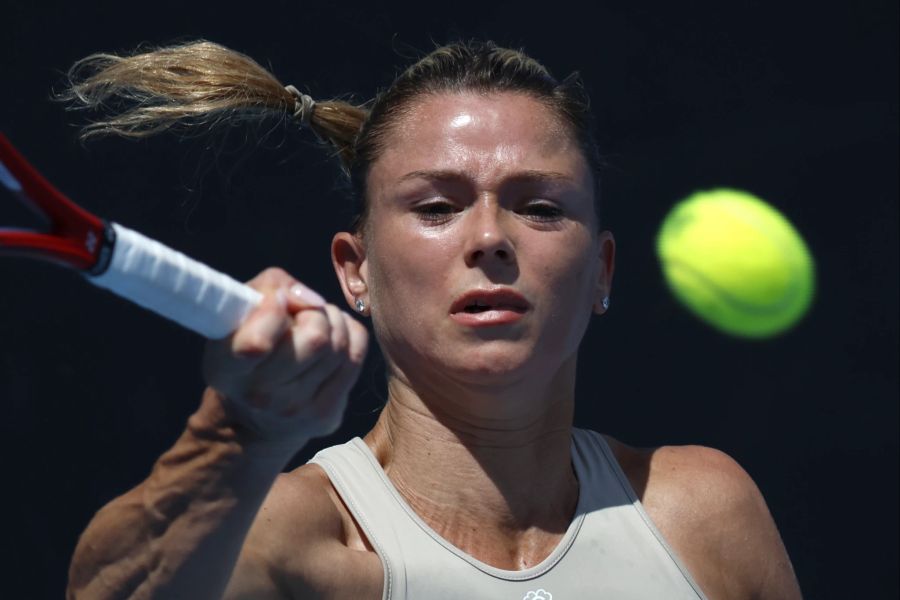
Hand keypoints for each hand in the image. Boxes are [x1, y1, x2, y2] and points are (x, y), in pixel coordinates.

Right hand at [201, 268, 367, 449]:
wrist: (252, 417)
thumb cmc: (245, 345)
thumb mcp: (238, 312)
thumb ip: (269, 288)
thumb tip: (311, 300)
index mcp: (228, 369)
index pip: (258, 343)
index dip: (274, 310)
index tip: (275, 301)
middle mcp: (260, 395)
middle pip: (317, 337)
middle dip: (313, 313)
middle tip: (300, 316)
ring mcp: (297, 409)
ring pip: (340, 343)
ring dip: (332, 322)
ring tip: (315, 324)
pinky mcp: (327, 414)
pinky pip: (357, 355)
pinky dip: (349, 336)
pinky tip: (332, 339)